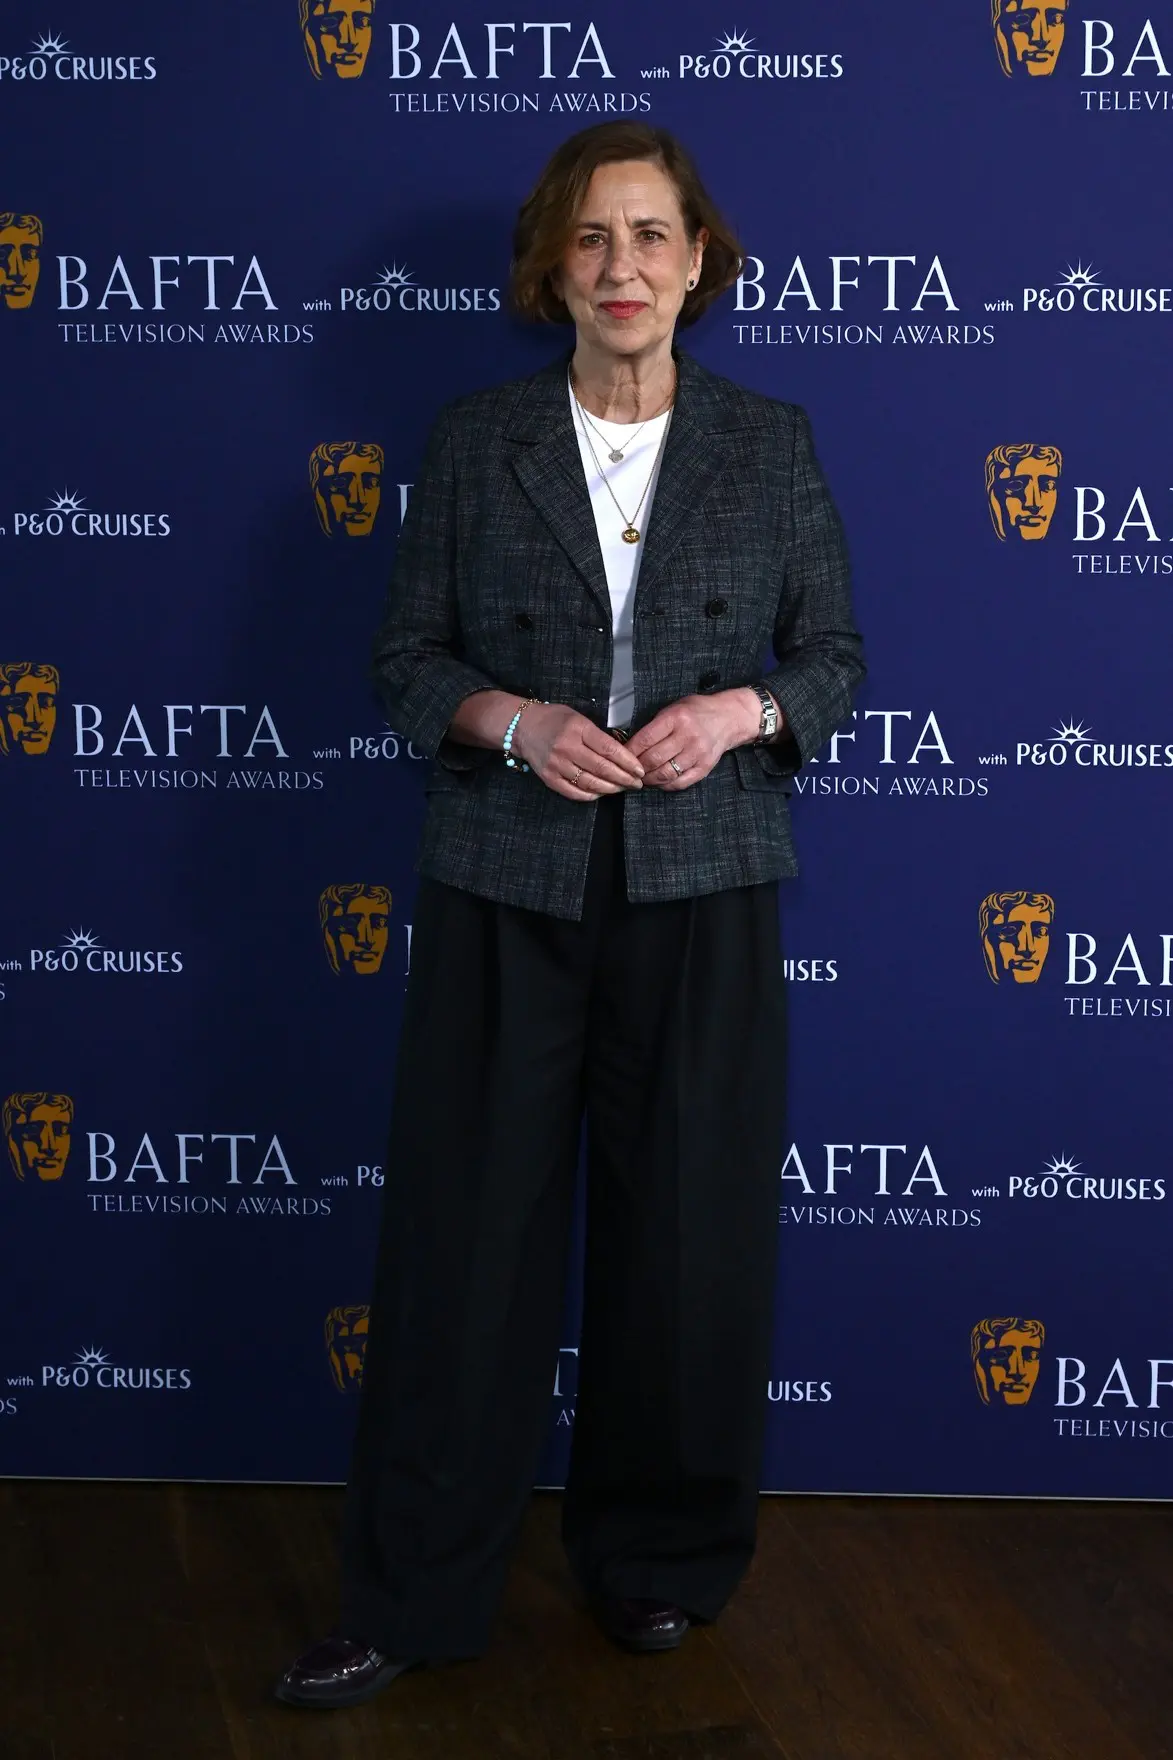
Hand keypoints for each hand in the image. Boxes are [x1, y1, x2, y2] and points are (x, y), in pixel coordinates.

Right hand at [514, 703, 645, 801]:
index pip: (609, 749)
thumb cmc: (555, 720)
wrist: (522, 727)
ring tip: (622, 789)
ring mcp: (557, 765)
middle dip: (624, 778)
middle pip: (602, 768)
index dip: (628, 762)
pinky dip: (591, 795)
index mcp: (578, 729)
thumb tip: (622, 755)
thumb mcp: (579, 718)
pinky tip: (601, 793)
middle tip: (636, 783)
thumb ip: (598, 735)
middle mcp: (567, 748)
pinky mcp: (549, 778)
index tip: (640, 770)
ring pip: (590, 783)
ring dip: (611, 789)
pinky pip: (574, 792)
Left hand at [627, 689, 762, 789]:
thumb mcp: (674, 708)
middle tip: (629, 770)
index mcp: (676, 718)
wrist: (729, 718)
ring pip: (665, 774)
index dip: (629, 751)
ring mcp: (697, 753)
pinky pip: (680, 782)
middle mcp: (687, 736)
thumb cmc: (697, 712)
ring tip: (641, 778)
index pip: (645, 739)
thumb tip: (631, 745)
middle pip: (653, 759)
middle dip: (636, 768)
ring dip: (649, 779)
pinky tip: (659, 782)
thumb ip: (655, 725)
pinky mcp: (705, 767)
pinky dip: (665, 785)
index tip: (621, 757)